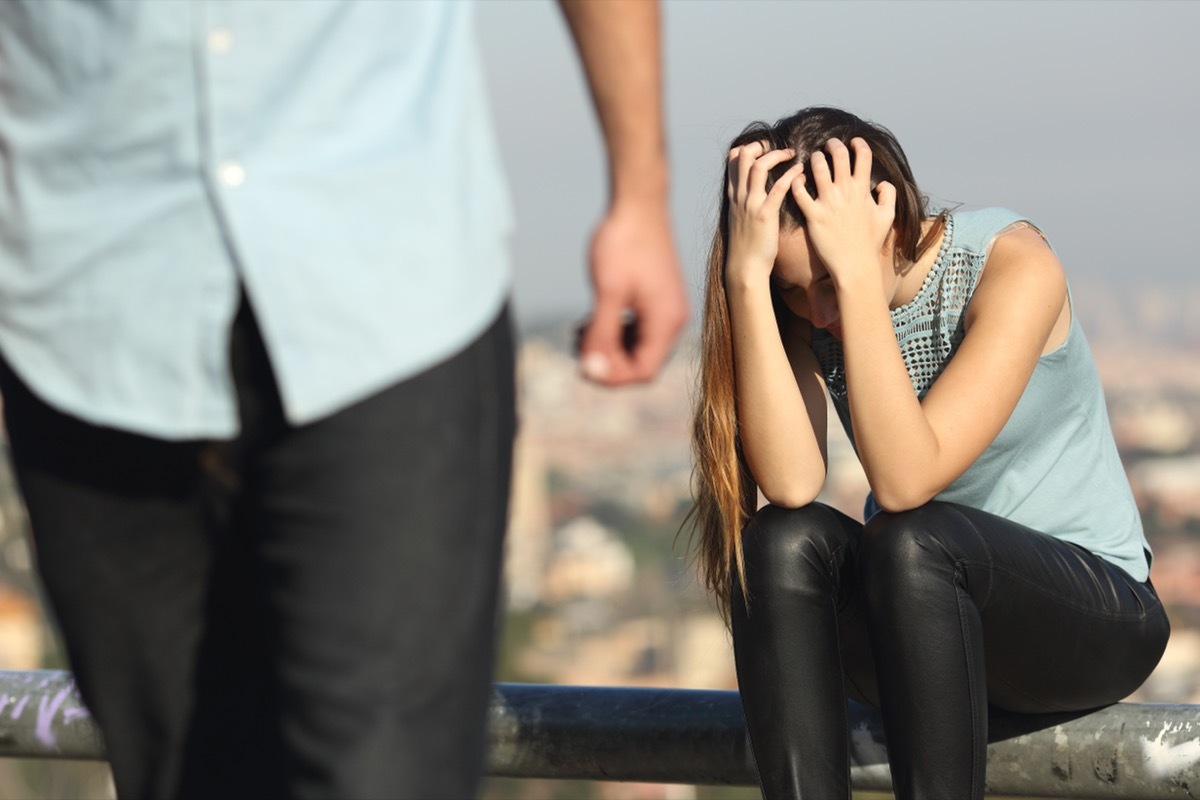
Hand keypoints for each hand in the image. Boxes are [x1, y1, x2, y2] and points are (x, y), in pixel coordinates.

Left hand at [578, 201, 688, 385]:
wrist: (638, 204)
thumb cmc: (624, 242)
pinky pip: (638, 330)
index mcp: (666, 321)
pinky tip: (591, 322)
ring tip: (580, 334)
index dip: (611, 377)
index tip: (582, 366)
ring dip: (609, 348)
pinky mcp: (658, 300)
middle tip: (577, 348)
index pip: (643, 371)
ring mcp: (667, 310)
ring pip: (637, 347)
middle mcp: (673, 320)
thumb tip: (591, 370)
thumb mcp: (607, 292)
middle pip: (641, 362)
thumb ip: (601, 334)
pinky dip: (615, 332)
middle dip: (607, 361)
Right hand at [724, 142, 804, 288]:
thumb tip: (755, 192)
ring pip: (759, 167)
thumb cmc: (746, 245)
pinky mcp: (765, 215)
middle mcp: (740, 196)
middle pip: (744, 156)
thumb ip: (745, 202)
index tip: (764, 148)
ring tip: (792, 154)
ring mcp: (751, 204)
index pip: (733, 160)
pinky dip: (791, 176)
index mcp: (734, 195)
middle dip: (762, 145)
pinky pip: (778, 188)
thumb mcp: (740, 218)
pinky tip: (801, 172)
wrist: (745, 267)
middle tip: (779, 147)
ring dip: (777, 155)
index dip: (748, 147)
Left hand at [790, 138, 895, 290]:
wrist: (855, 265)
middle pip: (839, 155)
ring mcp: (829, 203)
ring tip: (813, 159)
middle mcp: (846, 192)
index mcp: (863, 190)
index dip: (858, 144)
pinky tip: (797, 179)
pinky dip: (797, 182)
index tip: (853, 142)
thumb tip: (881, 183)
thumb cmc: (870, 243)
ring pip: (818, 167)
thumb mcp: (887, 217)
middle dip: (833, 144)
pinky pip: (800, 192)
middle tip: (829, 144)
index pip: (863, 155)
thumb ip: (889, 195)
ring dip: (815, 159)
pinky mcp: (813, 215)